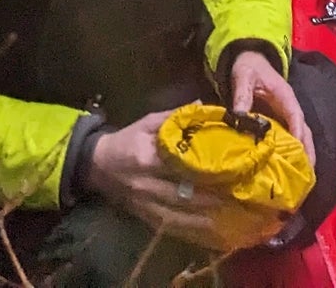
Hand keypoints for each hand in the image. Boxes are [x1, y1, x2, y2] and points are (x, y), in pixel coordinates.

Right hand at [87, 111, 221, 242]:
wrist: (97, 166)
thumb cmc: (127, 139)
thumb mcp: (148, 122)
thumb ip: (176, 115)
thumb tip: (204, 105)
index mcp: (148, 157)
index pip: (181, 164)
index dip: (205, 167)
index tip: (230, 167)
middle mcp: (147, 184)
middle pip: (183, 194)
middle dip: (211, 196)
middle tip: (238, 194)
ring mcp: (146, 205)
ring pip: (180, 215)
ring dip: (206, 217)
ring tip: (231, 214)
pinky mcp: (146, 218)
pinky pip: (171, 227)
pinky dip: (192, 230)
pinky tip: (211, 230)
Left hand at [228, 49, 315, 171]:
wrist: (248, 60)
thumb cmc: (248, 68)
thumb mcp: (244, 77)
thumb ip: (242, 95)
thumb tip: (239, 116)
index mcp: (285, 97)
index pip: (296, 117)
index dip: (298, 134)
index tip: (298, 153)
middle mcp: (290, 110)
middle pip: (304, 133)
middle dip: (307, 154)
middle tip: (306, 179)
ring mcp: (286, 119)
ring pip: (300, 140)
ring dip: (302, 159)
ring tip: (300, 183)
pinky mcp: (278, 126)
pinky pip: (289, 143)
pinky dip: (291, 158)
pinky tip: (286, 175)